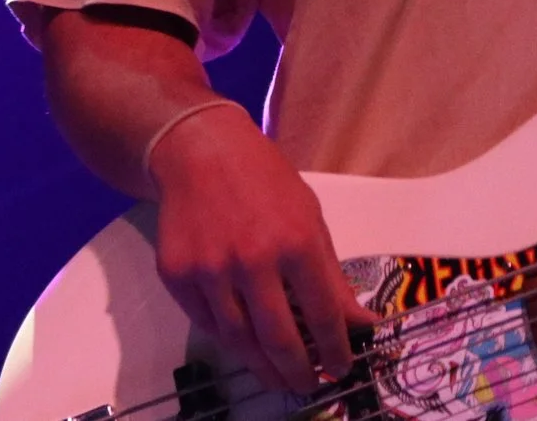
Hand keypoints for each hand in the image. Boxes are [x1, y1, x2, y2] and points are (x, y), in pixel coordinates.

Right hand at [146, 105, 376, 393]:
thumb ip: (332, 275)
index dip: (336, 350)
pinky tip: (245, 345)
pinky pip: (207, 323)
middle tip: (307, 386)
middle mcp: (253, 260)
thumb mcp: (311, 217)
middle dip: (298, 372)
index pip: (324, 314)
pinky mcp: (177, 275)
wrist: (201, 151)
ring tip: (278, 377)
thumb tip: (359, 322)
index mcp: (297, 242)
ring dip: (262, 366)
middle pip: (279, 338)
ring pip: (239, 340)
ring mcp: (210, 270)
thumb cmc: (266, 181)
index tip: (342, 368)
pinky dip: (229, 339)